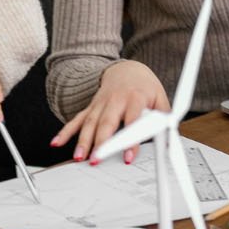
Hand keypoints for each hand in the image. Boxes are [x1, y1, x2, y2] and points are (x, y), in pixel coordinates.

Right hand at [50, 60, 167, 163]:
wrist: (128, 69)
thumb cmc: (145, 87)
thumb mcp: (160, 99)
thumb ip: (165, 120)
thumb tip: (171, 142)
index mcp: (135, 98)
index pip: (132, 121)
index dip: (130, 140)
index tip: (128, 157)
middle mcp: (115, 100)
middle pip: (106, 122)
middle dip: (101, 142)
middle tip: (97, 159)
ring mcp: (100, 103)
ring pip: (89, 123)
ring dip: (83, 141)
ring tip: (79, 157)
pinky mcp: (90, 107)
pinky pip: (76, 120)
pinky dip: (65, 132)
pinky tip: (57, 143)